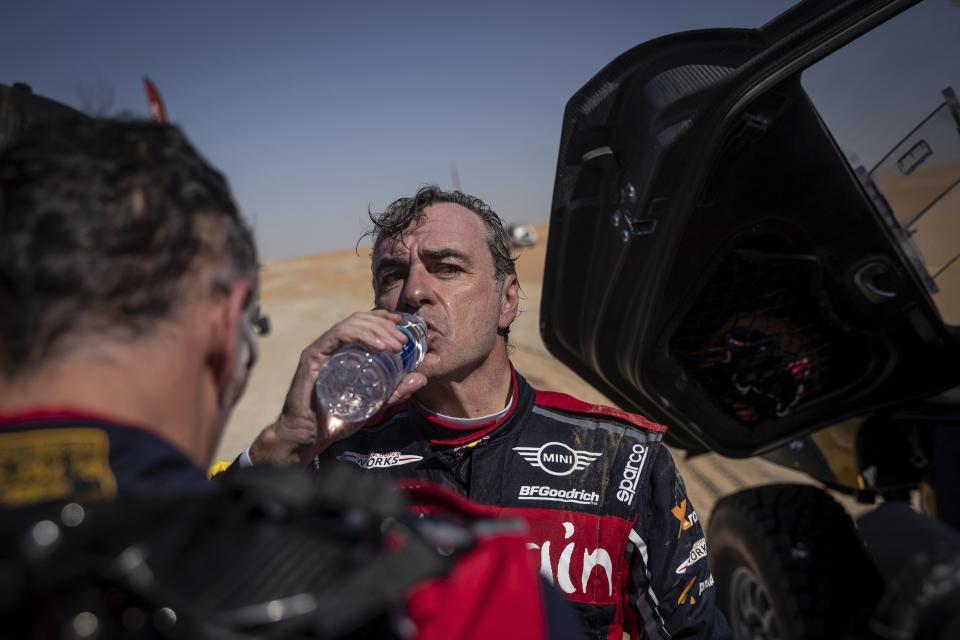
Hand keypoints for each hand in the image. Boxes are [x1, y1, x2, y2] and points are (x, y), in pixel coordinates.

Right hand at [249, 310, 426, 467]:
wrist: (308, 438)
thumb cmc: (337, 420)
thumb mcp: (374, 404)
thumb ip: (395, 392)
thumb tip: (421, 378)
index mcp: (344, 351)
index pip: (364, 324)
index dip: (384, 318)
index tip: (404, 323)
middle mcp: (331, 346)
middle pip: (360, 320)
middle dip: (385, 325)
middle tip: (403, 341)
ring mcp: (321, 349)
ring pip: (350, 324)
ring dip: (376, 329)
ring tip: (395, 345)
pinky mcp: (312, 356)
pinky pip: (337, 335)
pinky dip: (360, 335)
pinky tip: (379, 347)